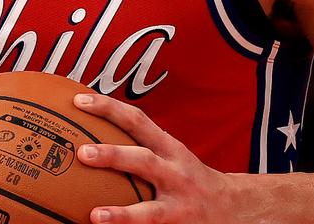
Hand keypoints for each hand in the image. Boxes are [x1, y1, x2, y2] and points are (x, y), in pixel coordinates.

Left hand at [73, 93, 230, 223]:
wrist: (233, 205)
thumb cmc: (190, 177)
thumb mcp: (171, 154)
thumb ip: (141, 144)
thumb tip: (93, 134)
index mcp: (169, 148)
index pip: (137, 120)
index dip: (109, 108)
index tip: (80, 101)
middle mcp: (174, 172)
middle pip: (142, 159)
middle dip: (112, 155)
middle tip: (81, 152)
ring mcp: (178, 202)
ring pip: (149, 209)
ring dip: (121, 213)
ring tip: (96, 215)